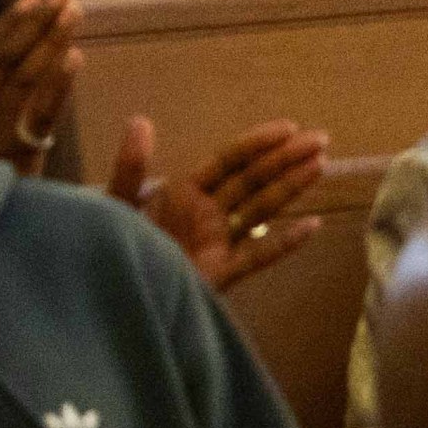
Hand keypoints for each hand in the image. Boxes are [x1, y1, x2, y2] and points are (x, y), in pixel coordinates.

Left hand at [106, 113, 327, 292]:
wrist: (107, 307)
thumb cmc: (107, 254)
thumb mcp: (115, 207)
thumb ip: (130, 169)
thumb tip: (140, 120)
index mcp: (181, 194)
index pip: (228, 161)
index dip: (258, 143)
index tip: (289, 127)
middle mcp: (205, 214)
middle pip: (253, 181)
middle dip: (286, 159)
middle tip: (321, 139)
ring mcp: (216, 244)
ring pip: (261, 210)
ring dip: (290, 188)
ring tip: (320, 166)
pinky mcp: (220, 275)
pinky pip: (257, 257)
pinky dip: (284, 243)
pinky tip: (312, 226)